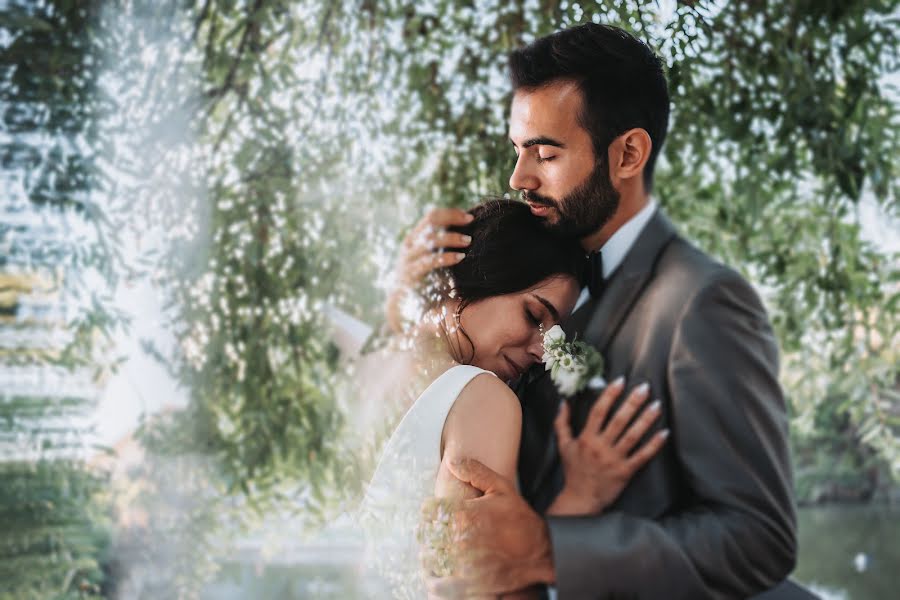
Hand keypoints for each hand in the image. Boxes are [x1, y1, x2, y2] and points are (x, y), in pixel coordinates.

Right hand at [386, 208, 472, 332]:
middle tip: (471, 223)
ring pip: (431, 240)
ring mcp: (409, 258)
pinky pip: (430, 261)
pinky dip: (446, 257)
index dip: (451, 213)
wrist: (405, 306)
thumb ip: (445, 247)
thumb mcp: (435, 260)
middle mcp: (410, 244)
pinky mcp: (411, 274)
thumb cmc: (427, 281)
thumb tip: (471, 234)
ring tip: (468, 242)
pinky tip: (460, 257)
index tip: (470, 218)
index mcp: (416, 238)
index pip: (433, 216)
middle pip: (431, 221)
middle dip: (453, 219)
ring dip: (452, 238)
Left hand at [424, 458, 554, 596]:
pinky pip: (439, 585)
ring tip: (439, 555)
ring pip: (431, 561)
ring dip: (431, 558)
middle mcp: (460, 539)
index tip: (434, 516)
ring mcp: (463, 564)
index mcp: (463, 514)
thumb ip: (476, 472)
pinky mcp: (468, 583)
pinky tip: (439, 576)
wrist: (541, 553)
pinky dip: (435, 582)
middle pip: (427, 537)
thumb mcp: (502, 489)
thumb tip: (452, 462)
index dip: (429, 513)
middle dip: (430, 535)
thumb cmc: (520, 520)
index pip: (428, 512)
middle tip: (436, 536)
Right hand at [548, 377, 668, 515]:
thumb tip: (564, 403)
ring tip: (657, 405)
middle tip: (645, 387)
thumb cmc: (573, 472)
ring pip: (632, 436)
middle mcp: (600, 447)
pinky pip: (642, 456)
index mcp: (586, 438)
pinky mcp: (625, 472)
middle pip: (619, 420)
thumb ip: (562, 423)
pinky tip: (664, 433)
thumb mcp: (564, 445)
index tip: (620, 381)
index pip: (599, 411)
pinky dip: (654, 445)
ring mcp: (614, 459)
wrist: (580, 500)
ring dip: (646, 419)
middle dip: (632, 402)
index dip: (610, 395)